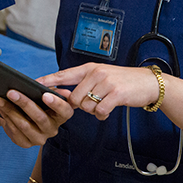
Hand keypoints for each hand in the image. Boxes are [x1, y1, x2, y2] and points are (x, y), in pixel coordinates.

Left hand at [0, 88, 72, 147]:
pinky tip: (0, 108)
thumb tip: (54, 88)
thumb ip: (50, 89)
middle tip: (11, 92)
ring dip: (10, 110)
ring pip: (24, 125)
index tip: (45, 95)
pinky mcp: (26, 143)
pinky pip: (15, 131)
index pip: (65, 111)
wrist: (22, 113)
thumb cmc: (37, 99)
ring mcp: (40, 138)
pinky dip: (6, 118)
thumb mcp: (45, 92)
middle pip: (40, 117)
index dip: (56, 104)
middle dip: (24, 103)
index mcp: (61, 115)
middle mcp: (53, 129)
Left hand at [38, 63, 159, 120]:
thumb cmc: (123, 81)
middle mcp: (96, 73)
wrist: (147, 83)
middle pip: (74, 97)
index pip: (64, 74)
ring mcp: (106, 83)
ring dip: (93, 110)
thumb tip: (67, 97)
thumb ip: (85, 83)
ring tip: (104, 104)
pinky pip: (100, 111)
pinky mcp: (116, 93)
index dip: (49, 80)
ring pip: (86, 105)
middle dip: (81, 105)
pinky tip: (108, 110)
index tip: (35, 84)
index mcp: (89, 68)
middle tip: (93, 103)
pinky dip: (102, 115)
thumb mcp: (102, 76)